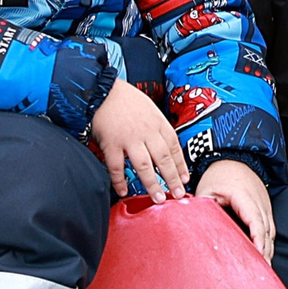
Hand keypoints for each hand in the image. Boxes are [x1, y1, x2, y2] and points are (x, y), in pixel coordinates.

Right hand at [87, 80, 189, 198]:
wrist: (102, 90)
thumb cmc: (126, 99)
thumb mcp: (149, 108)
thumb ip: (157, 127)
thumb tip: (164, 146)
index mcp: (158, 123)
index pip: (174, 147)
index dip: (181, 165)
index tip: (185, 178)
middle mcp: (146, 132)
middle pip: (163, 159)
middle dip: (172, 179)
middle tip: (178, 194)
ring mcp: (129, 139)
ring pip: (144, 166)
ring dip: (152, 184)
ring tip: (158, 198)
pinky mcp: (111, 144)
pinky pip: (117, 167)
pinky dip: (120, 181)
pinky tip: (124, 191)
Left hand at [195, 157, 275, 258]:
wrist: (233, 158)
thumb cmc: (219, 175)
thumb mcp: (205, 190)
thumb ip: (202, 208)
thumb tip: (193, 228)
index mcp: (244, 196)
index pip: (254, 220)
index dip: (257, 238)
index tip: (258, 254)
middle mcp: (258, 201)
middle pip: (266, 230)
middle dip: (265, 251)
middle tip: (260, 270)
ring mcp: (264, 204)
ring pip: (270, 231)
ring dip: (268, 249)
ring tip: (263, 268)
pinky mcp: (265, 208)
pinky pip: (269, 228)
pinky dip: (267, 242)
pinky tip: (263, 255)